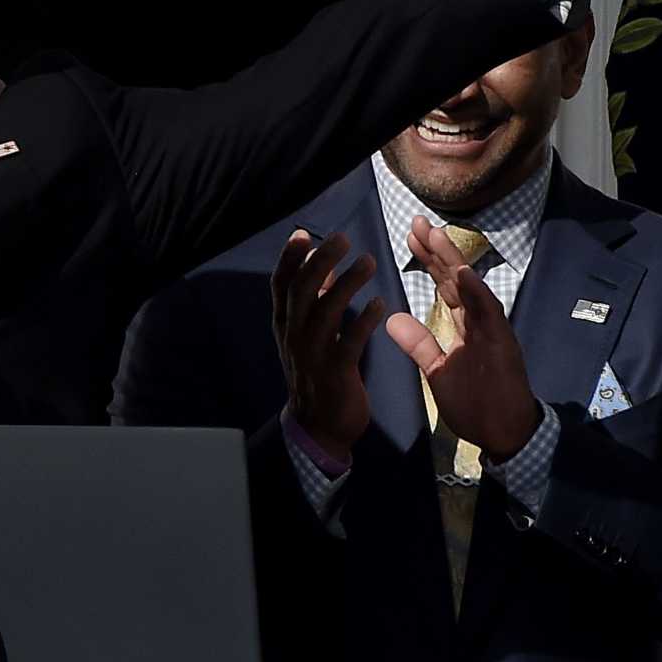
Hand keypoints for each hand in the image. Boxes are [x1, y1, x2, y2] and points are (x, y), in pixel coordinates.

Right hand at [271, 229, 383, 464]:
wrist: (318, 427)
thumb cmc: (316, 374)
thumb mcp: (306, 335)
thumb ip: (314, 302)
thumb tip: (319, 266)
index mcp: (285, 325)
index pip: (281, 285)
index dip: (289, 259)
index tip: (302, 234)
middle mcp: (293, 336)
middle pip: (301, 291)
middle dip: (320, 262)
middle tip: (342, 239)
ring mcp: (312, 354)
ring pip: (324, 312)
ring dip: (346, 284)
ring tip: (369, 261)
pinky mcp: (335, 373)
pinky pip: (349, 342)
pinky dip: (364, 321)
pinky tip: (381, 303)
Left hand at [384, 217, 541, 459]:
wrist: (503, 434)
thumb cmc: (476, 404)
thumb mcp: (437, 371)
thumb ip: (419, 344)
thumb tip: (392, 319)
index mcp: (465, 326)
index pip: (444, 286)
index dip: (428, 261)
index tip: (410, 236)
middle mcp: (479, 322)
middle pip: (455, 279)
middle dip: (436, 250)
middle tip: (416, 221)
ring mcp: (492, 330)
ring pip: (471, 288)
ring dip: (454, 261)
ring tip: (434, 234)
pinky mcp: (503, 344)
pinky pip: (489, 314)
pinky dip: (476, 292)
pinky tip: (461, 272)